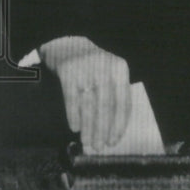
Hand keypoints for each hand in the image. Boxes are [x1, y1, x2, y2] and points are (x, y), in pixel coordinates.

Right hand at [38, 36, 131, 153]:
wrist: (66, 42)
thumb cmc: (91, 65)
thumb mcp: (108, 72)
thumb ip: (113, 94)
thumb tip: (113, 129)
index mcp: (120, 68)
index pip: (123, 101)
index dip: (119, 124)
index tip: (115, 140)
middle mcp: (104, 68)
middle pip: (106, 106)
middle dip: (103, 130)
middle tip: (100, 147)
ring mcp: (85, 69)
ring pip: (89, 105)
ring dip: (88, 128)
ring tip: (87, 143)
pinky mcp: (68, 72)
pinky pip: (72, 100)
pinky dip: (74, 116)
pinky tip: (75, 128)